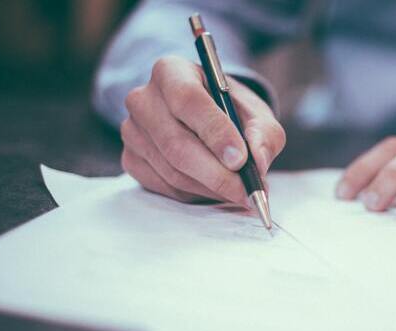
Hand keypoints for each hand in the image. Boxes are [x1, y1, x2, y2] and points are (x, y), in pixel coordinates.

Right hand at [120, 55, 284, 204]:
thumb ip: (264, 134)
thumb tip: (258, 161)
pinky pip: (164, 186)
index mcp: (171, 71)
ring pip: (172, 170)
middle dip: (217, 173)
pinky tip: (215, 189)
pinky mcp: (131, 159)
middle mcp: (143, 98)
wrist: (205, 119)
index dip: (215, 132)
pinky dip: (196, 194)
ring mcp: (132, 131)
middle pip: (176, 143)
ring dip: (211, 188)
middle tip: (247, 191)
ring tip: (239, 191)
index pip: (188, 99)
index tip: (240, 159)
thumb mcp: (256, 114)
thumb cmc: (231, 111)